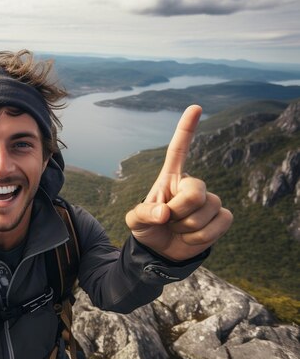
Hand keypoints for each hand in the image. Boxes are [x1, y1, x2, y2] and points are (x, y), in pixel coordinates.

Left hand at [125, 105, 232, 261]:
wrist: (161, 251)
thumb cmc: (148, 229)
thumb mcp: (135, 221)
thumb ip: (144, 214)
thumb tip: (164, 213)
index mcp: (170, 179)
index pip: (178, 150)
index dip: (186, 129)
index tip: (195, 107)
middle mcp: (192, 185)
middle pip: (196, 191)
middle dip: (179, 212)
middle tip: (169, 220)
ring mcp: (209, 200)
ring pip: (207, 210)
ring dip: (188, 227)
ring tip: (178, 229)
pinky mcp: (222, 217)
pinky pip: (220, 223)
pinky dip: (202, 236)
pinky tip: (192, 236)